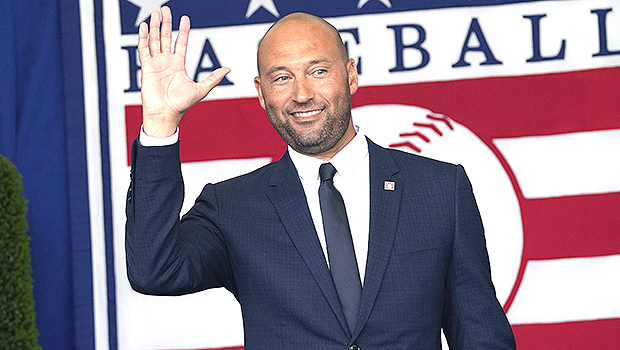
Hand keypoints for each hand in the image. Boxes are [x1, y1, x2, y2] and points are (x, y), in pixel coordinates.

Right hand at [138, 6, 229, 136]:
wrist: (166, 114)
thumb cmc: (182, 104)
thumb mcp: (201, 89)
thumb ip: (214, 78)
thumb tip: (228, 69)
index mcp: (179, 65)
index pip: (181, 43)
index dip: (182, 30)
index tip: (184, 18)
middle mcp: (167, 61)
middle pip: (166, 37)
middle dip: (166, 23)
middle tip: (165, 9)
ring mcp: (156, 63)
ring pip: (154, 40)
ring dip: (155, 26)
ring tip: (155, 13)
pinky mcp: (146, 67)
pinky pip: (144, 49)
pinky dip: (143, 38)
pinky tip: (144, 27)